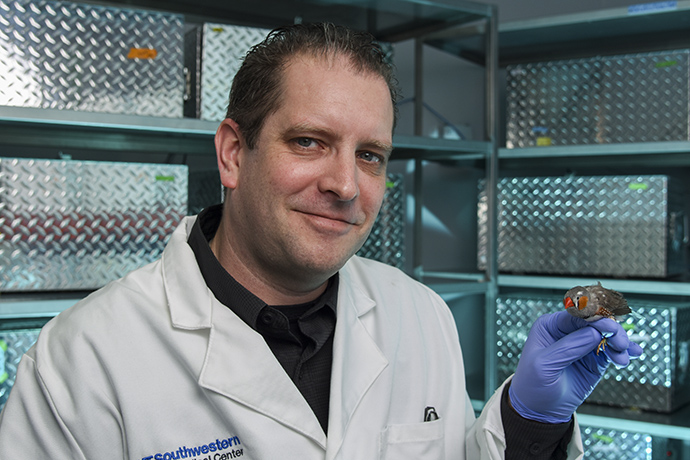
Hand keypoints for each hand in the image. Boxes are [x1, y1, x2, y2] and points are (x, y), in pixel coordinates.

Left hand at [508, 310, 642, 423]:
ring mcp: (582, 344)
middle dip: (611, 331)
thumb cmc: (534, 384)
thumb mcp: (545, 366)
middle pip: (595, 322)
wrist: (540, 409)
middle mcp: (567, 331)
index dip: (595, 319)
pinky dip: (623, 351)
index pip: (576, 315)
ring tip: (622, 359)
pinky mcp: (594, 359)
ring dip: (619, 343)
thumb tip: (595, 333)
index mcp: (550, 325)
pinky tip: (633, 354)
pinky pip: (611, 350)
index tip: (610, 328)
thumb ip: (568, 348)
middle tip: (621, 344)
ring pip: (607, 335)